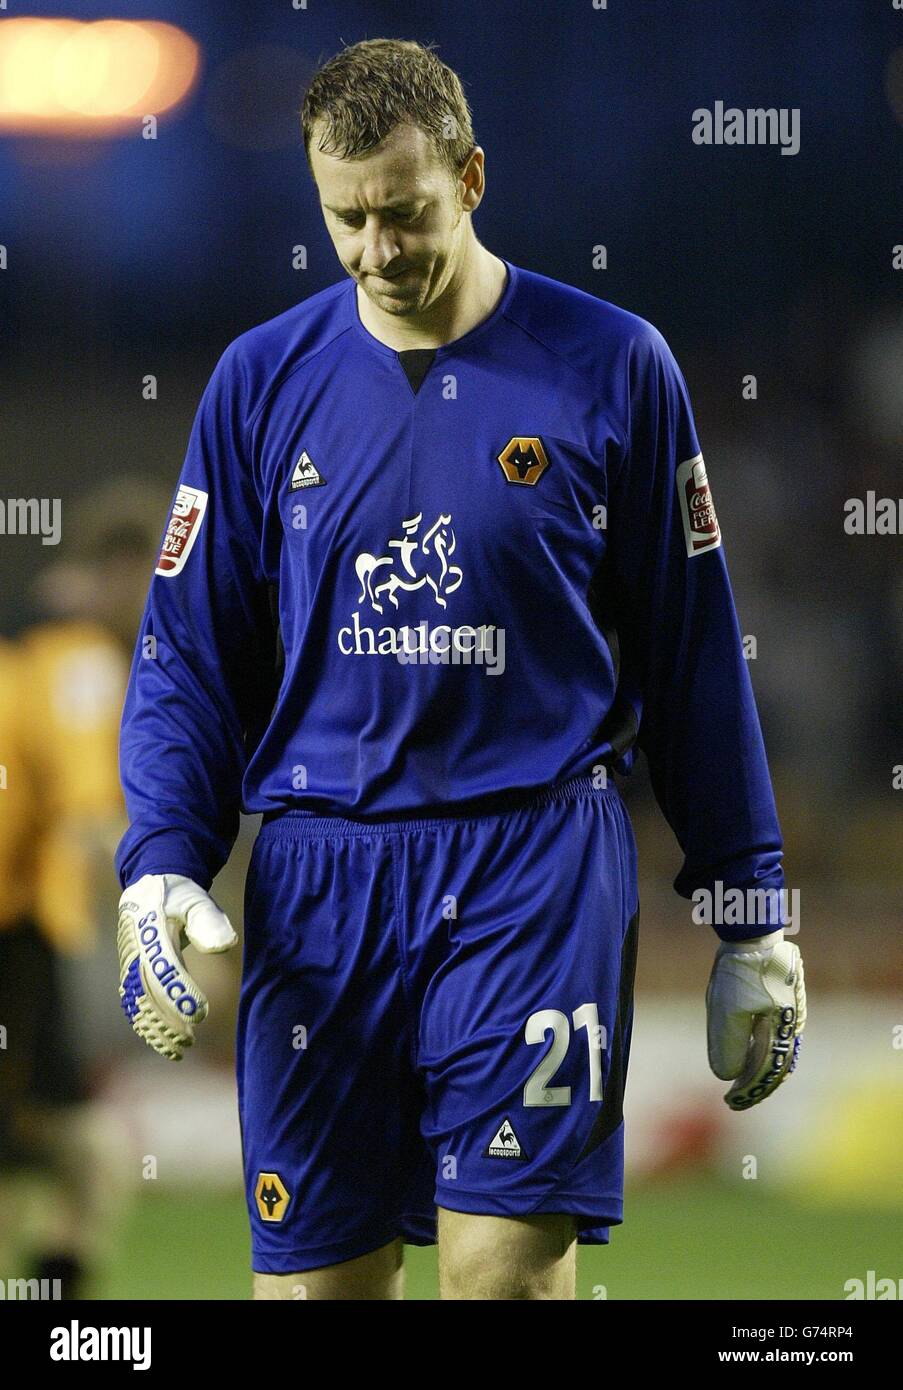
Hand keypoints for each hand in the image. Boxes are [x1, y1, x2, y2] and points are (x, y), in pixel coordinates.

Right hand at [117, 873, 237, 1059]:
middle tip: (190, 1041)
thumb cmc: (179, 895)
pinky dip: (145, 1024)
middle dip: (167, 1021)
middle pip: (147, 993)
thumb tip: (225, 944)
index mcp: (151, 932)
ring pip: (137, 1004)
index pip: (165, 968)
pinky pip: (134, 1003)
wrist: (148, 886)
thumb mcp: (197, 900)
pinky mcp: (129, 973)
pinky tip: (162, 1041)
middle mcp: (136, 952)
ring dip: (155, 1029)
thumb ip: (209, 920)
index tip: (200, 1014)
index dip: (180, 993)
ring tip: (178, 1050)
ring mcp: (129, 964)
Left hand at [705, 928, 805, 1109]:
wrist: (755, 935)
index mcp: (781, 1031)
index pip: (766, 1072)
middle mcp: (790, 1027)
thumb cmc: (741, 971)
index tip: (731, 1103)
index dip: (749, 1091)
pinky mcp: (782, 1005)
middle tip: (735, 1100)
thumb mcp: (727, 1009)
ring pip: (776, 1053)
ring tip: (742, 1085)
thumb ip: (729, 1044)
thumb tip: (728, 1076)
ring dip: (759, 1072)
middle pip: (776, 1067)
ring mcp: (788, 1016)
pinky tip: (748, 1058)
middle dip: (756, 1086)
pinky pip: (774, 1038)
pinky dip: (761, 1053)